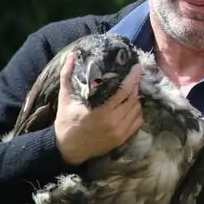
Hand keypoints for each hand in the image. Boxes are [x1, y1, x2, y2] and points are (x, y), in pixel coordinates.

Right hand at [54, 51, 142, 165]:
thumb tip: (72, 55)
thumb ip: (67, 76)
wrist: (67, 149)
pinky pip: (138, 122)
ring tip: (131, 90)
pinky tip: (131, 106)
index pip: (124, 91)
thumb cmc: (66, 122)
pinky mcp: (122, 139)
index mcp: (101, 112)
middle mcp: (114, 122)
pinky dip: (137, 112)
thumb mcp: (65, 98)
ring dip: (136, 98)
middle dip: (135, 86)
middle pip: (133, 99)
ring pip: (138, 110)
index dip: (133, 77)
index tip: (137, 67)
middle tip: (133, 77)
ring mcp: (120, 132)